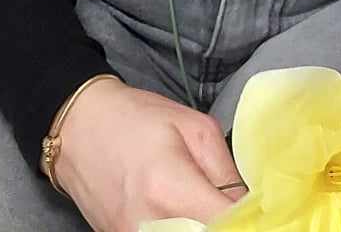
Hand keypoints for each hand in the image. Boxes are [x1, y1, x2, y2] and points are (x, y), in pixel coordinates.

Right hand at [52, 78, 240, 231]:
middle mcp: (148, 225)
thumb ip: (226, 169)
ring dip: (205, 225)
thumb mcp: (194, 127)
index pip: (226, 223)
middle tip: (232, 205)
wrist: (80, 129)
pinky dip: (182, 228)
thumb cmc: (137, 119)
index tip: (259, 209)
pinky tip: (186, 214)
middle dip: (227, 224)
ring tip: (209, 208)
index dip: (249, 218)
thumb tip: (249, 203)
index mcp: (170, 188)